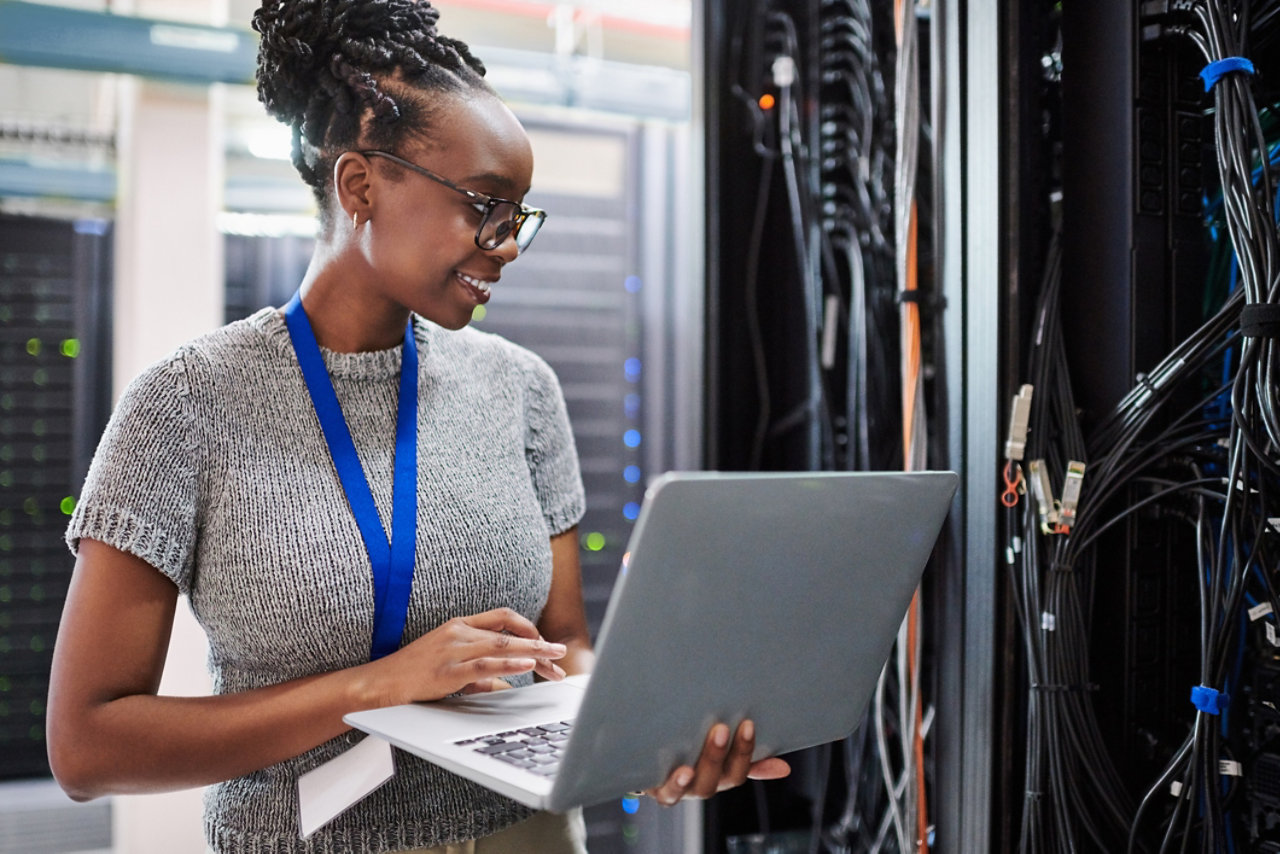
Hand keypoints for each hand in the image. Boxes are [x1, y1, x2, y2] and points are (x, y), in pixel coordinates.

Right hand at [364, 608, 566, 705]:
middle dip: (539, 644)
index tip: (543, 641)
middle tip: (560, 654)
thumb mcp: (451, 667)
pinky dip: (508, 663)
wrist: (380, 683)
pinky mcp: (447, 670)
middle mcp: (459, 632)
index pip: (502, 616)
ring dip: (532, 652)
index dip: (527, 626)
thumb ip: (480, 673)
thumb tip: (506, 684)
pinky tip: (527, 665)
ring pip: (501, 645)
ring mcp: (452, 649)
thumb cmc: (414, 675)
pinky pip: (484, 664)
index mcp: (460, 626)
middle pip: (509, 632)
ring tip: (554, 659)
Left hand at [644, 720, 790, 805]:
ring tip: (701, 749)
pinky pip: (669, 793)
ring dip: (703, 766)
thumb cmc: (690, 755)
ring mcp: (683, 789)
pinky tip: (682, 770)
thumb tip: (783, 768)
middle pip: (720, 777)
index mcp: (721, 775)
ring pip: (698, 785)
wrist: (648, 766)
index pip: (740, 769)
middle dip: (722, 753)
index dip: (746, 750)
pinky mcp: (659, 789)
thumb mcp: (722, 756)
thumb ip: (749, 760)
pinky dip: (677, 784)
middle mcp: (704, 785)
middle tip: (722, 728)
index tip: (748, 724)